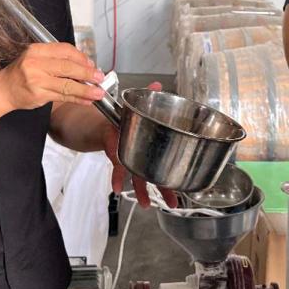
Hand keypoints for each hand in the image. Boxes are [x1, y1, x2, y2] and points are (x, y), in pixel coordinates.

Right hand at [0, 42, 104, 110]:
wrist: (3, 90)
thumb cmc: (22, 73)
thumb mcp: (37, 58)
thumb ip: (58, 59)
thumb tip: (85, 65)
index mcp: (37, 50)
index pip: (64, 50)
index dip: (81, 57)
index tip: (91, 64)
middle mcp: (36, 64)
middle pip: (68, 67)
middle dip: (87, 73)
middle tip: (100, 77)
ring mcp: (37, 80)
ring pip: (67, 84)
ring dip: (86, 89)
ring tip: (98, 92)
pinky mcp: (39, 95)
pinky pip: (62, 96)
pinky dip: (77, 99)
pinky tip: (86, 100)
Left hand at [102, 81, 178, 209]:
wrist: (102, 119)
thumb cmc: (125, 114)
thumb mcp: (138, 103)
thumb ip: (149, 95)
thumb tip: (158, 84)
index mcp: (153, 140)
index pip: (169, 153)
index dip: (178, 167)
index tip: (185, 180)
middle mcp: (145, 151)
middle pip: (158, 172)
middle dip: (166, 188)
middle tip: (174, 202)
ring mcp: (132, 156)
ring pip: (140, 176)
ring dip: (143, 191)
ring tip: (147, 205)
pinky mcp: (117, 155)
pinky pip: (118, 169)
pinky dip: (116, 178)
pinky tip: (116, 188)